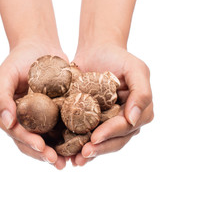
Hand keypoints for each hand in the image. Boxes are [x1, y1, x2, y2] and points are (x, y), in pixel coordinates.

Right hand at [0, 41, 67, 169]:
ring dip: (57, 152)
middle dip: (44, 154)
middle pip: (31, 142)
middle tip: (59, 163)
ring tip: (70, 162)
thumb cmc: (18, 59)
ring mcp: (37, 119)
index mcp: (5, 116)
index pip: (16, 134)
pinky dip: (67, 139)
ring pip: (46, 140)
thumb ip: (0, 97)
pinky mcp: (53, 114)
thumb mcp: (4, 75)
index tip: (42, 148)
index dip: (28, 143)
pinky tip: (78, 146)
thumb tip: (6, 123)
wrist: (39, 47)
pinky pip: (59, 128)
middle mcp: (21, 121)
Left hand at [71, 44, 153, 165]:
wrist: (97, 50)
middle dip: (99, 149)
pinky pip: (86, 134)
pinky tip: (67, 152)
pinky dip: (78, 144)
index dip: (111, 134)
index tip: (95, 138)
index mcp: (138, 112)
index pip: (126, 127)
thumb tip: (134, 120)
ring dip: (89, 153)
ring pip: (101, 142)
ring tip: (75, 161)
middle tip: (83, 155)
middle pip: (114, 140)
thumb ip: (142, 93)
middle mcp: (125, 120)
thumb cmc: (118, 57)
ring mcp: (108, 122)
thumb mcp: (136, 69)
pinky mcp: (92, 119)